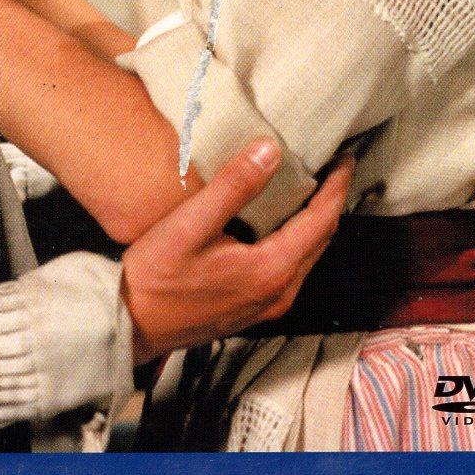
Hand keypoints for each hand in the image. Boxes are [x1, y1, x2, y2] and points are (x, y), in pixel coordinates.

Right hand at [121, 143, 351, 364]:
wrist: (130, 325)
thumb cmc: (156, 275)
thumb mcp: (191, 224)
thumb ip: (234, 186)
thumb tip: (271, 149)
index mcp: (271, 270)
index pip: (322, 220)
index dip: (337, 186)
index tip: (344, 156)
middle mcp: (279, 293)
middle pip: (322, 240)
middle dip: (331, 201)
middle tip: (332, 166)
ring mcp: (267, 306)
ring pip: (308, 256)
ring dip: (315, 221)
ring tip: (311, 187)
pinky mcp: (253, 309)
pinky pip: (291, 268)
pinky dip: (297, 239)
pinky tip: (280, 221)